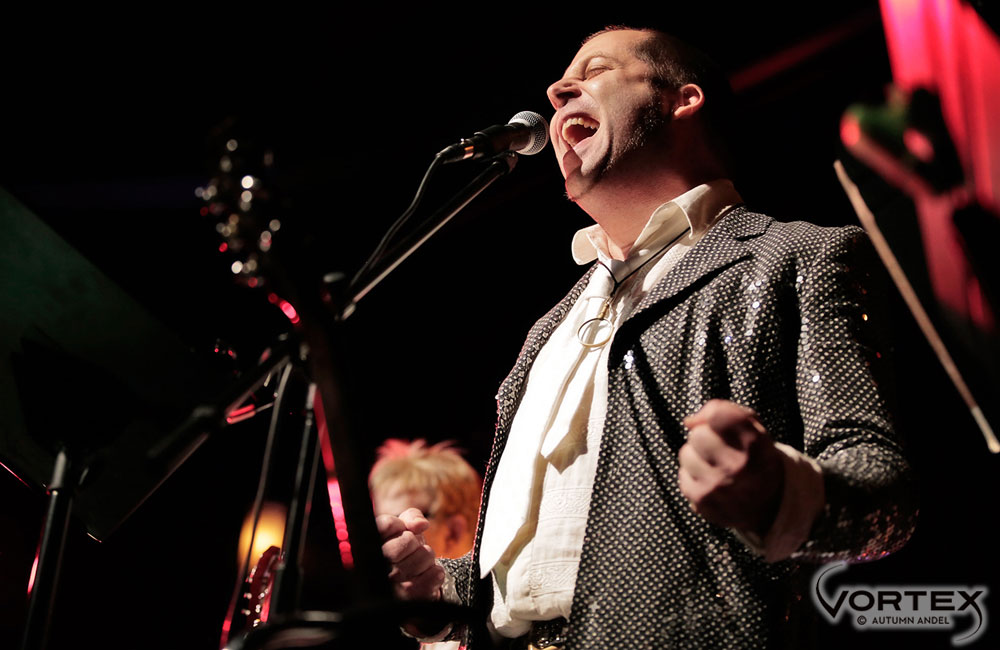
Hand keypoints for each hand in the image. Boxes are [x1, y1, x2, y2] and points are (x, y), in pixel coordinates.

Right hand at [377, 507, 443, 600]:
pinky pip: (430, 579)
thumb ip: (411, 517)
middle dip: (416, 541)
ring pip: (422, 557)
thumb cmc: (402, 549)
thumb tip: (420, 525)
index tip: (403, 531)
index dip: (402, 525)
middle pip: (408, 540)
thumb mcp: (404, 527)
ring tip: (420, 563)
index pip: (389, 524)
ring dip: (427, 558)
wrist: (406, 583)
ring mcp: (387, 584)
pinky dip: (435, 573)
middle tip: (413, 548)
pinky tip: (431, 573)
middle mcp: (373, 565)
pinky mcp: (403, 600)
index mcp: (370, 542)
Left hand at [678, 399, 784, 535]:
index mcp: (753, 443)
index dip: (714, 416)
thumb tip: (689, 421)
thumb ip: (725, 411)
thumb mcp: (754, 429)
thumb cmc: (754, 458)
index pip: (717, 414)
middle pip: (697, 434)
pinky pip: (682, 475)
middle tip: (718, 449)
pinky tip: (710, 481)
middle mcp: (737, 465)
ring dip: (696, 458)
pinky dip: (693, 477)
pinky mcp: (702, 500)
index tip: (720, 425)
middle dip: (704, 438)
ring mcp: (718, 485)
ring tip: (714, 466)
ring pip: (685, 454)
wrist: (769, 503)